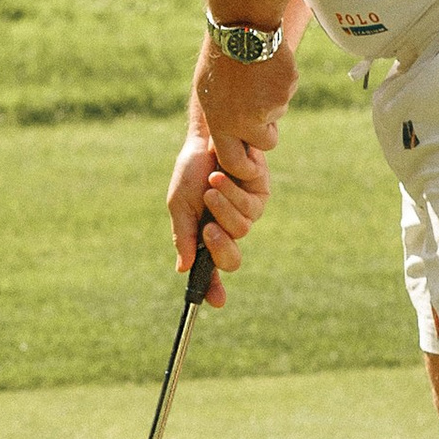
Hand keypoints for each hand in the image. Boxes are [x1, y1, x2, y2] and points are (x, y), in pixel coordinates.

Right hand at [171, 36, 291, 284]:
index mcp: (204, 235)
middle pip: (231, 259)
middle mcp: (227, 229)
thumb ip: (183, 234)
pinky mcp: (260, 196)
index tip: (215, 303)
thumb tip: (183, 269)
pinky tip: (222, 175)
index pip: (210, 269)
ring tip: (211, 184)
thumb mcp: (179, 203)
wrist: (207, 136)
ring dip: (224, 208)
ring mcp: (246, 214)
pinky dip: (233, 192)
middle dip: (219, 247)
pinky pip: (251, 208)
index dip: (212, 289)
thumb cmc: (190, 169)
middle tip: (207, 231)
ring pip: (241, 230)